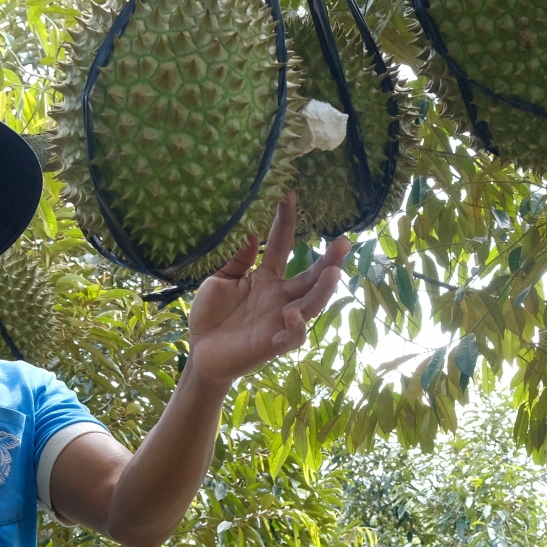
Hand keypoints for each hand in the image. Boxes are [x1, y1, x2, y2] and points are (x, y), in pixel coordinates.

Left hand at [185, 192, 347, 389]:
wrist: (201, 352)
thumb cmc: (211, 315)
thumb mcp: (219, 280)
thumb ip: (236, 259)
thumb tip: (251, 231)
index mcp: (266, 278)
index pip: (281, 245)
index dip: (285, 221)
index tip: (288, 194)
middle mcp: (279, 297)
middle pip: (309, 277)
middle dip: (328, 260)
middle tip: (344, 241)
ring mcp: (279, 320)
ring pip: (310, 304)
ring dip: (323, 290)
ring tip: (334, 273)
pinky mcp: (273, 343)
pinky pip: (292, 335)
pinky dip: (296, 326)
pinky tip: (292, 314)